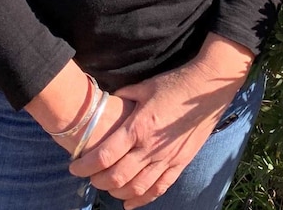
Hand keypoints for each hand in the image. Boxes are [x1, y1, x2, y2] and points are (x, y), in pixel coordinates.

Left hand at [68, 35, 253, 209]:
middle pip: (117, 177)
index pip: (105, 155)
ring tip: (108, 187)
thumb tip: (109, 101)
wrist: (208, 88)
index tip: (74, 167)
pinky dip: (142, 200)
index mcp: (139, 127)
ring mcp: (167, 158)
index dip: (85, 165)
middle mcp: (151, 148)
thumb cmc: (176, 83)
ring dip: (117, 192)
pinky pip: (159, 189)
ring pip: (136, 188)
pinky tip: (130, 202)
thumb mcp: (146, 86)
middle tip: (89, 177)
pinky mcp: (180, 163)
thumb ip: (125, 96)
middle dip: (98, 181)